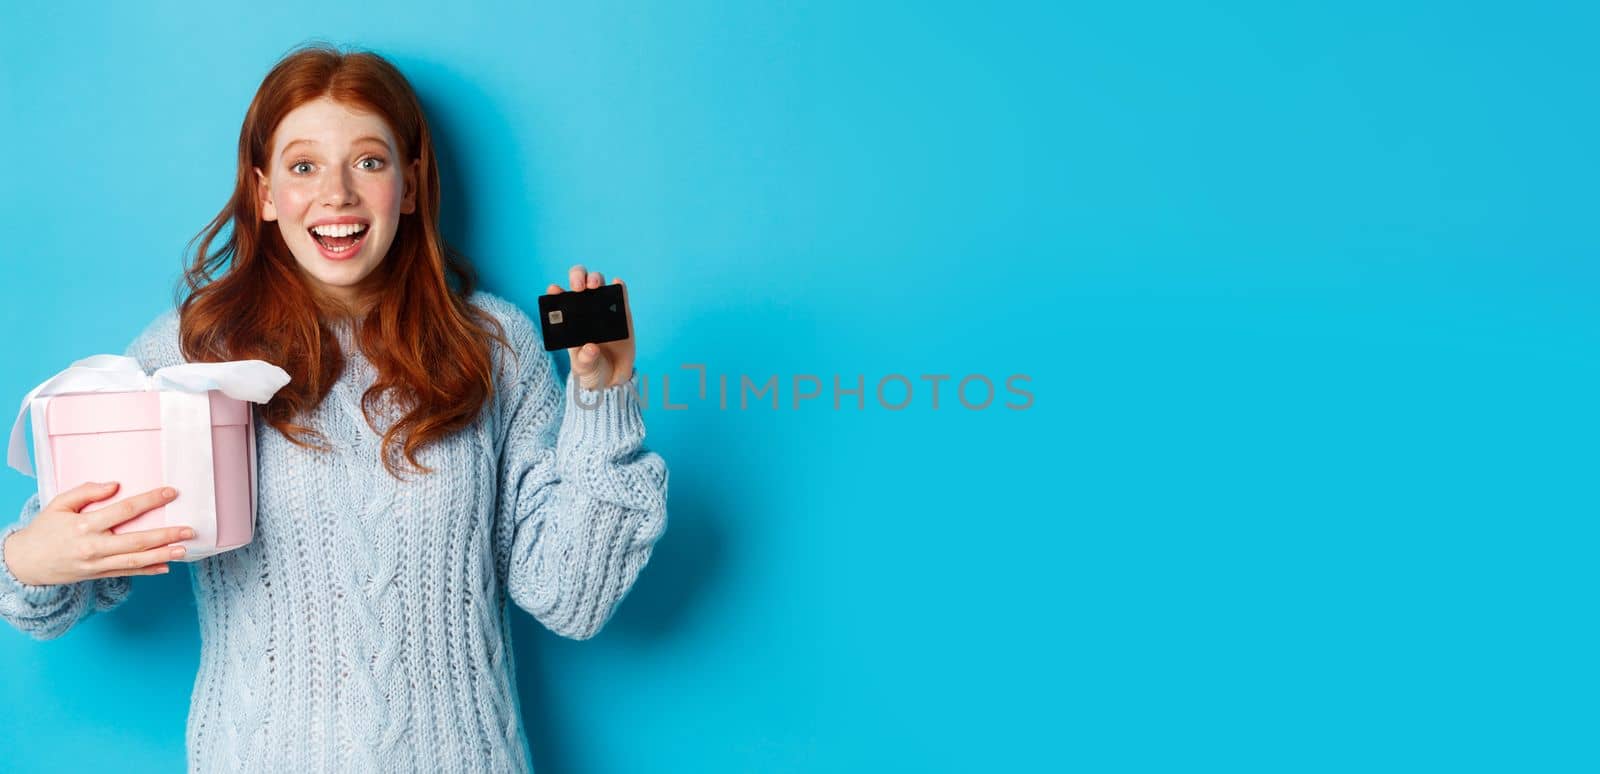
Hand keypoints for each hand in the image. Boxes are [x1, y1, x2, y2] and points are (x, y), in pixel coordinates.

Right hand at [2, 482, 192, 585]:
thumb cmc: (44, 529)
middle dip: (165, 535)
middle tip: (189, 529)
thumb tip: (115, 485)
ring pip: (135, 561)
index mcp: (84, 525)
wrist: (25, 563)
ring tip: (184, 549)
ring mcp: (96, 564)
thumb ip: (86, 492)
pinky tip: (167, 566)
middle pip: (135, 541)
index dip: (149, 501)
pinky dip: (148, 571)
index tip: (171, 493)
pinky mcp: (98, 575)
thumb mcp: (58, 504)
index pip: (124, 511)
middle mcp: (93, 547)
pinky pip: (127, 573)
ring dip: (162, 555)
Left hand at [545, 263, 635, 389]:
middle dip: (577, 277)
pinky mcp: (622, 311)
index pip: (559, 299)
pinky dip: (619, 286)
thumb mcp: (583, 367)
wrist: (614, 376)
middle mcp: (584, 308)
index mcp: (568, 319)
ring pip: (598, 281)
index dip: (555, 291)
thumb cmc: (592, 367)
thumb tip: (591, 348)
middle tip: (578, 288)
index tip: (554, 290)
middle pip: (579, 281)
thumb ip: (584, 359)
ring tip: (594, 286)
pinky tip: (618, 283)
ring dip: (595, 278)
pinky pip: (620, 294)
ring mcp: (603, 307)